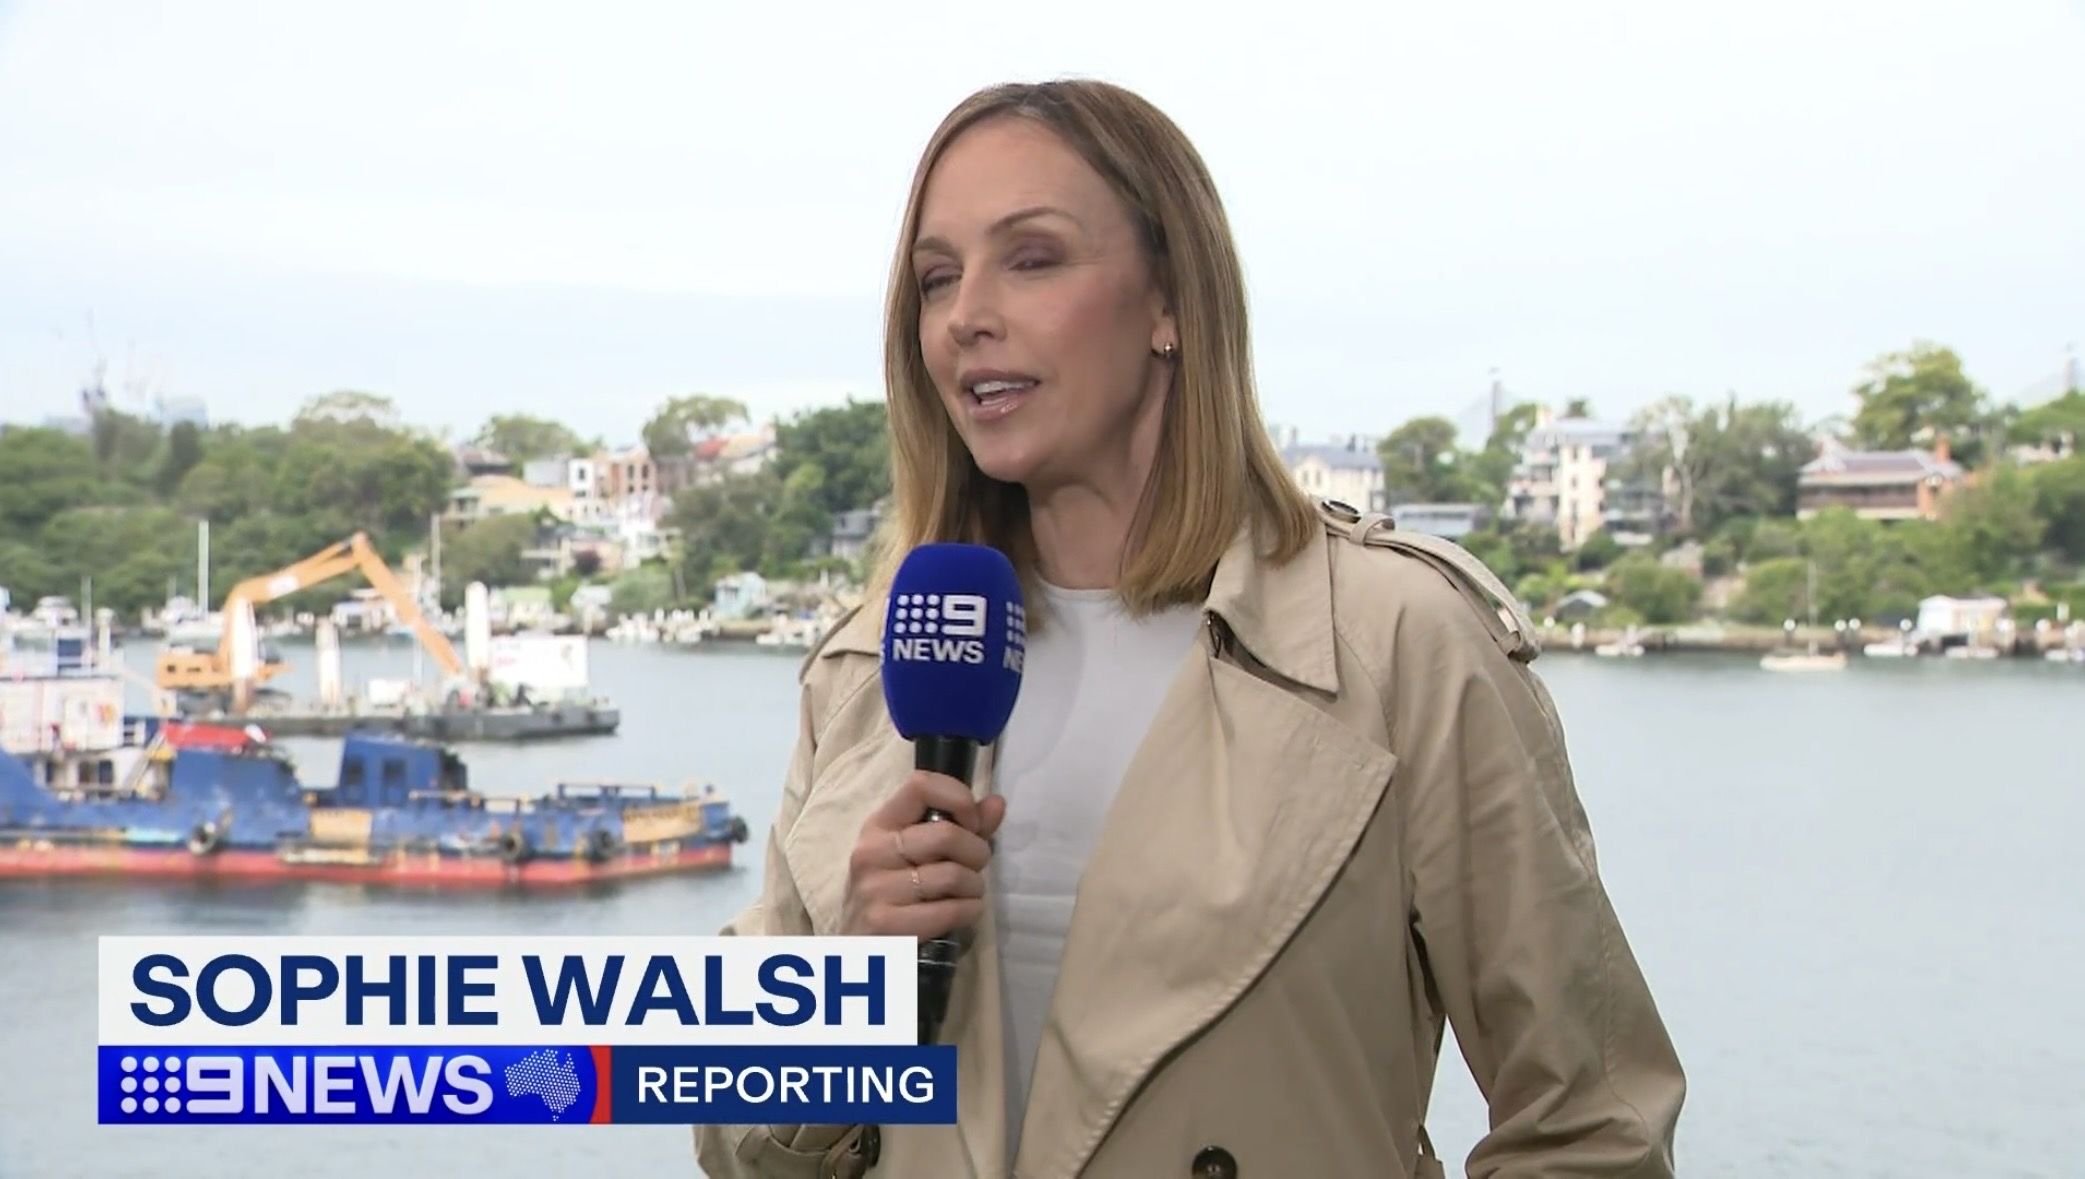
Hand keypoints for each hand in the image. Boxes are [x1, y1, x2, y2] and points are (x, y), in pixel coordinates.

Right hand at [841, 770, 1006, 939]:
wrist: (859, 952)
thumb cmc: (895, 895)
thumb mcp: (918, 855)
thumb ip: (961, 827)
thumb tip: (997, 803)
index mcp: (879, 825)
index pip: (921, 785)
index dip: (959, 799)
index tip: (971, 823)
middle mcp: (871, 851)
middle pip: (947, 835)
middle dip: (977, 852)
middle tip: (976, 866)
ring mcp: (874, 888)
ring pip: (952, 874)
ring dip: (974, 886)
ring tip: (968, 893)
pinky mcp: (885, 924)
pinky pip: (950, 910)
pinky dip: (969, 911)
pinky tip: (964, 912)